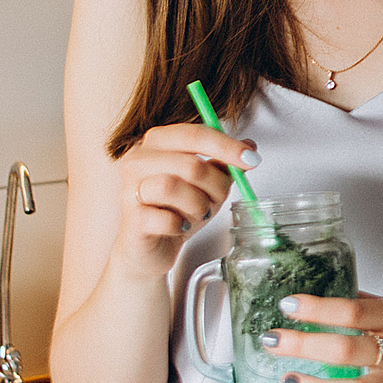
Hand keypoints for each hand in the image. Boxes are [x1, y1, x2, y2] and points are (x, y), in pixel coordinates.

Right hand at [108, 123, 254, 281]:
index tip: (252, 158)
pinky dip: (181, 225)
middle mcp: (138, 160)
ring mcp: (130, 188)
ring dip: (198, 205)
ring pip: (173, 187)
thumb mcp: (206, 184)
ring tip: (198, 213)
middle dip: (216, 185)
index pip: (195, 134)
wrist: (149, 248)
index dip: (227, 146)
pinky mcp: (132, 218)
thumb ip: (224, 163)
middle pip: (190, 164)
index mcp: (158, 142)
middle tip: (219, 198)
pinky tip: (180, 227)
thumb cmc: (176, 210)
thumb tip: (249, 145)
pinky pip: (166, 219)